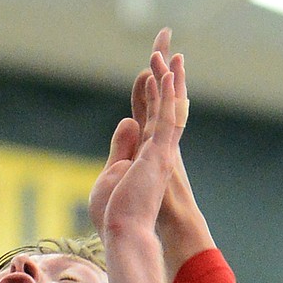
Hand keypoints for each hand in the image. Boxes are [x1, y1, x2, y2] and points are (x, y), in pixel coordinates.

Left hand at [89, 28, 188, 241]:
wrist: (125, 233)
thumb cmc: (116, 213)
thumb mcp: (113, 172)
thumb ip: (121, 146)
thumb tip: (128, 120)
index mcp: (144, 155)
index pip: (148, 115)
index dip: (150, 91)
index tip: (149, 68)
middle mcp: (157, 150)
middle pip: (163, 105)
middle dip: (165, 77)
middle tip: (168, 49)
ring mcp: (161, 152)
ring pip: (168, 107)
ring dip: (168, 79)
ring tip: (169, 53)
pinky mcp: (161, 154)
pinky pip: (167, 117)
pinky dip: (166, 94)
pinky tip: (166, 74)